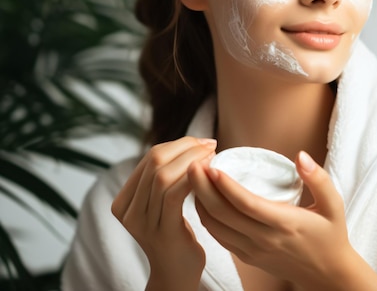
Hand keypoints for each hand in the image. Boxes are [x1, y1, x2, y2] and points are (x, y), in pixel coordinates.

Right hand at [111, 136, 215, 290]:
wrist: (176, 275)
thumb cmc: (176, 234)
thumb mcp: (163, 204)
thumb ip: (164, 179)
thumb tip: (189, 144)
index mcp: (124, 199)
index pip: (150, 157)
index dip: (179, 144)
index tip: (203, 141)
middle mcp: (127, 210)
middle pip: (155, 161)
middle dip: (187, 147)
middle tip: (210, 144)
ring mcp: (142, 222)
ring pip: (163, 176)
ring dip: (193, 160)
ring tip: (213, 156)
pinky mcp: (161, 232)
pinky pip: (175, 195)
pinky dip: (193, 179)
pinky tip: (209, 174)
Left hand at [188, 150, 376, 289]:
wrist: (327, 273)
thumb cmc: (331, 235)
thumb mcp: (334, 205)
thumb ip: (319, 179)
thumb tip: (301, 156)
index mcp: (285, 224)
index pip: (247, 205)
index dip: (226, 186)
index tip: (211, 166)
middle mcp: (265, 240)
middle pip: (223, 214)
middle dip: (203, 188)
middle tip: (193, 164)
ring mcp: (253, 251)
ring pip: (215, 227)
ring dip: (200, 201)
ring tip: (194, 176)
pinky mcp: (247, 257)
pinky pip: (219, 237)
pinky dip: (205, 217)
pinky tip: (202, 199)